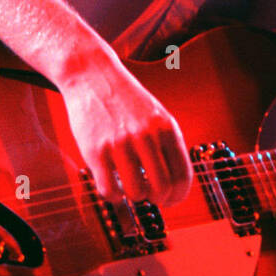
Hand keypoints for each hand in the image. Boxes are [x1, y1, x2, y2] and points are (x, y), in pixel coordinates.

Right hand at [59, 52, 192, 206]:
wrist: (92, 75)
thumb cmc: (125, 100)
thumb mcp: (156, 115)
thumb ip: (167, 144)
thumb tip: (175, 184)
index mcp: (166, 128)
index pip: (183, 175)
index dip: (179, 195)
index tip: (170, 199)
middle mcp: (146, 136)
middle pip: (162, 188)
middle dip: (158, 199)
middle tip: (150, 197)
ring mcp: (120, 144)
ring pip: (136, 193)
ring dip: (134, 196)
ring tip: (129, 185)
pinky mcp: (96, 151)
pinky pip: (109, 190)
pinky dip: (113, 196)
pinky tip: (112, 184)